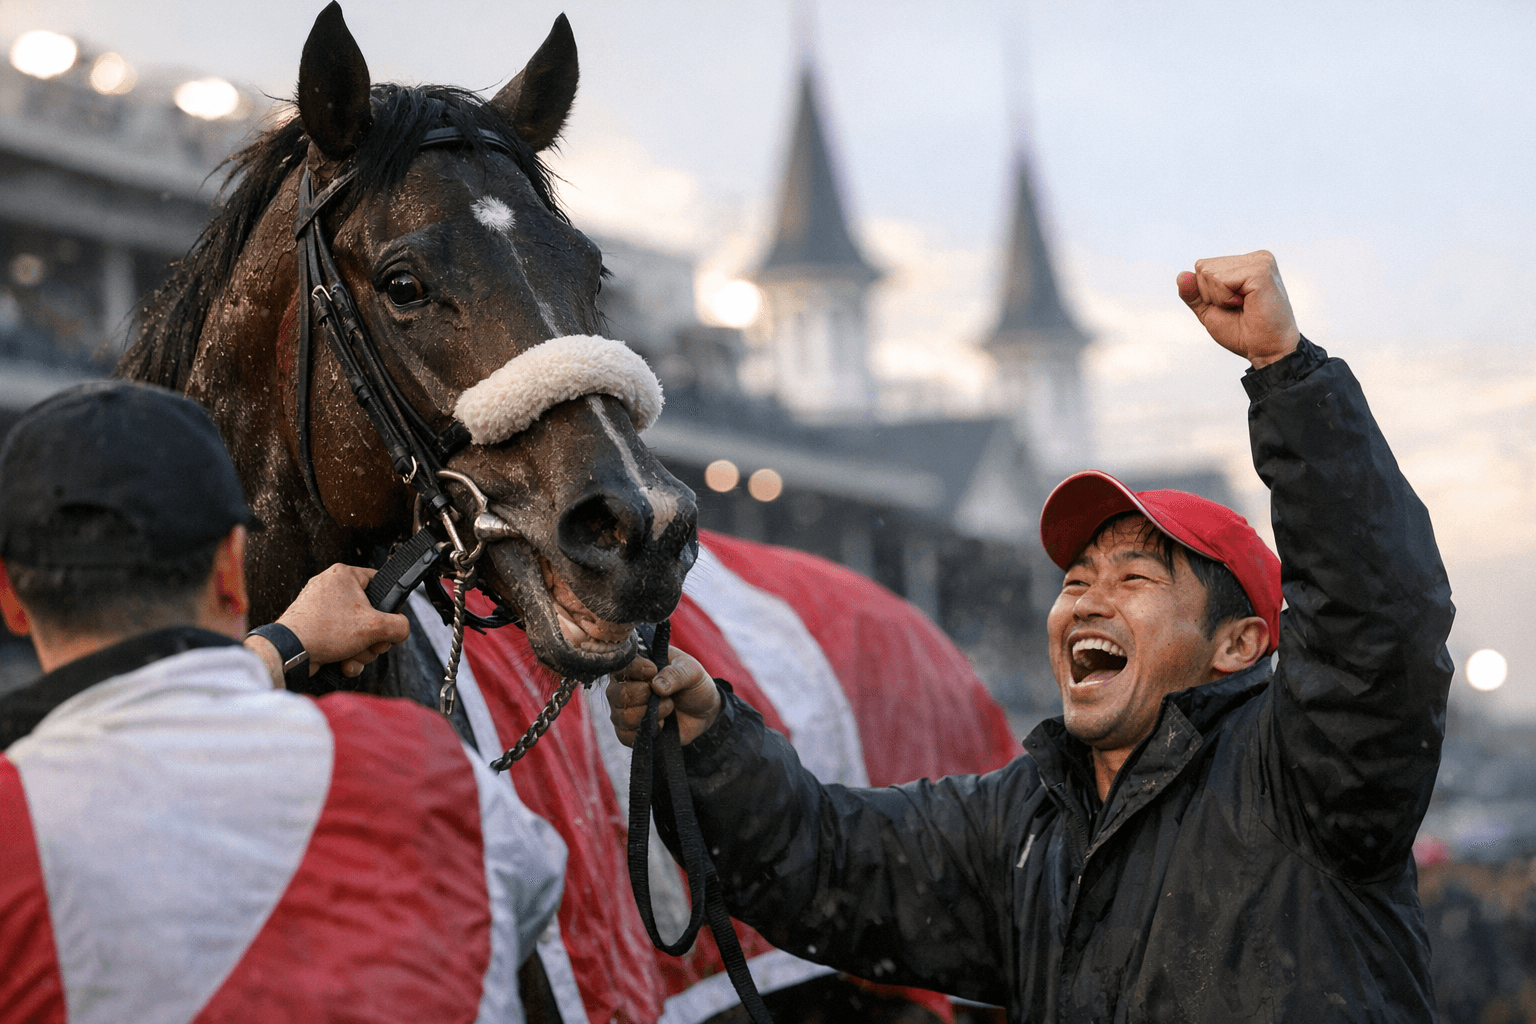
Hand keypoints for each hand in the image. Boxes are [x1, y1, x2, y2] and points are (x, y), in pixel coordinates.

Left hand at [246, 564, 408, 684]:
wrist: (290, 652)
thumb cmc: (325, 631)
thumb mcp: (375, 627)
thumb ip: (399, 626)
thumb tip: (401, 630)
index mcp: (343, 575)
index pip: (380, 582)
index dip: (390, 605)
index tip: (390, 620)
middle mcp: (330, 587)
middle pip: (370, 612)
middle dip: (373, 637)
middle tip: (371, 645)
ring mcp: (320, 607)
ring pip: (356, 629)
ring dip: (361, 649)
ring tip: (353, 656)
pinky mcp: (313, 625)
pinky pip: (340, 637)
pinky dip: (345, 653)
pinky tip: (344, 663)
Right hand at [607, 648, 720, 746]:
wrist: (703, 711)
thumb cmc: (693, 684)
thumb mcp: (692, 671)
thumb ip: (676, 674)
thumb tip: (656, 685)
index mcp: (635, 664)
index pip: (622, 666)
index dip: (637, 670)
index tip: (654, 670)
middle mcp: (623, 685)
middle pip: (619, 694)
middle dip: (647, 696)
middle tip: (667, 695)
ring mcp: (623, 709)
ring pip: (623, 716)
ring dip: (650, 714)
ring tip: (668, 708)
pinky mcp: (628, 730)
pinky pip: (625, 735)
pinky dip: (647, 731)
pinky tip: (661, 724)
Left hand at [1177, 250, 1300, 368]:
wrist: (1265, 351)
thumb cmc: (1242, 332)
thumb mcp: (1210, 311)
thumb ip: (1193, 293)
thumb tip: (1180, 275)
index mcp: (1246, 263)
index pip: (1202, 266)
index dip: (1206, 293)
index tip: (1231, 306)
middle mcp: (1255, 258)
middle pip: (1203, 267)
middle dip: (1210, 294)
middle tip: (1237, 308)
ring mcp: (1260, 262)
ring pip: (1209, 273)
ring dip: (1219, 297)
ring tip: (1243, 306)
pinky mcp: (1260, 271)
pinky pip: (1220, 279)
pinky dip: (1224, 298)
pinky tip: (1246, 304)